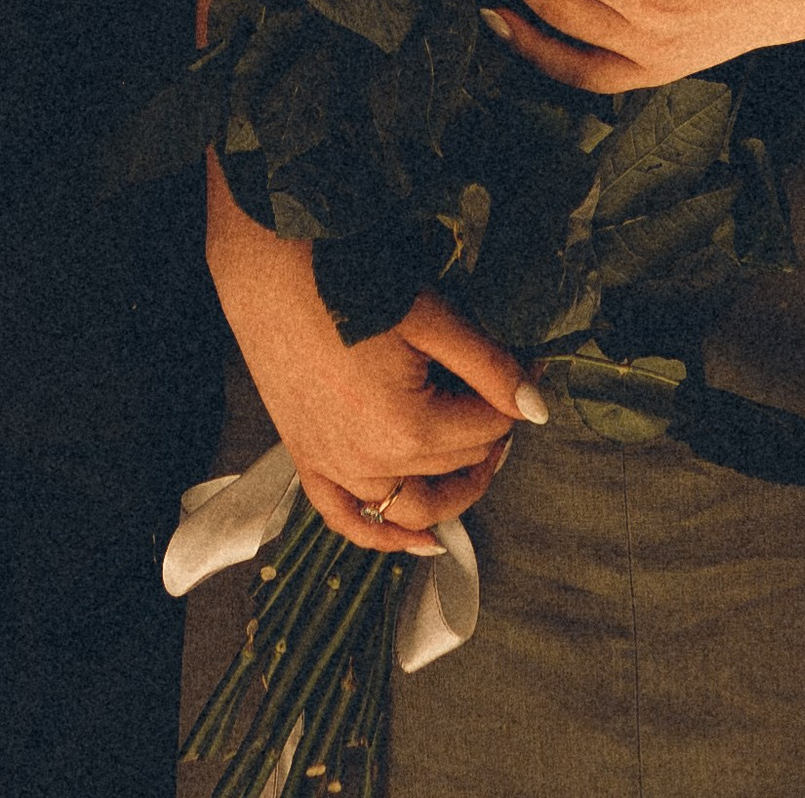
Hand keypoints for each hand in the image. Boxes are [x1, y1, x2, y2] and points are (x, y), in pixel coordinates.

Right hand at [207, 159, 540, 552]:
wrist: (266, 264)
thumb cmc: (347, 278)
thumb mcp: (430, 316)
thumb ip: (488, 366)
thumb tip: (537, 407)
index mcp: (409, 428)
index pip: (490, 426)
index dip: (518, 391)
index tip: (532, 360)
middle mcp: (372, 463)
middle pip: (458, 462)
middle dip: (491, 428)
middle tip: (506, 388)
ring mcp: (334, 467)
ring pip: (412, 507)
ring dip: (454, 491)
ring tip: (483, 459)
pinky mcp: (306, 459)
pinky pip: (347, 518)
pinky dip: (384, 536)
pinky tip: (420, 540)